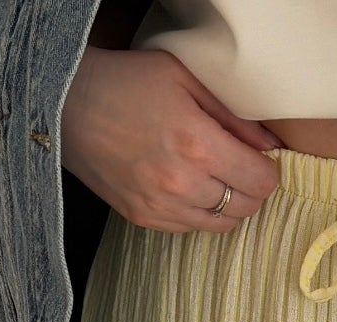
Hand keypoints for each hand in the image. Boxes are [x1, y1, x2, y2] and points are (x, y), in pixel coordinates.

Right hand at [60, 46, 285, 232]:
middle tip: (240, 167)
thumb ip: (233, 116)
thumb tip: (270, 146)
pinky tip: (189, 187)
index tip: (260, 159)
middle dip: (251, 188)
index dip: (267, 170)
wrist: (66, 105)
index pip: (259, 181)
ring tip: (216, 178)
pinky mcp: (143, 218)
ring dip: (228, 204)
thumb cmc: (126, 82)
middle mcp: (181, 183)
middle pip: (246, 207)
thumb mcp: (185, 79)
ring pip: (221, 224)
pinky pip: (190, 228)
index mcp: (197, 144)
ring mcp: (161, 206)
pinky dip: (199, 212)